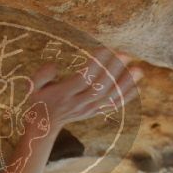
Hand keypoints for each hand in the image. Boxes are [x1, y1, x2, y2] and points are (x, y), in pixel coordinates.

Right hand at [25, 47, 142, 133]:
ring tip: (138, 69)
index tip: (104, 48)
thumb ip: (42, 75)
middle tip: (126, 54)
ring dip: (124, 84)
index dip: (95, 65)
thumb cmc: (40, 99)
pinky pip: (113, 105)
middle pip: (99, 87)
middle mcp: (78, 103)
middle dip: (113, 71)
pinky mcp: (95, 113)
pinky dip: (126, 97)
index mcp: (63, 94)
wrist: (45, 124)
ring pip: (109, 97)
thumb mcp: (33, 87)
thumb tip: (54, 66)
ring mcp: (88, 110)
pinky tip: (137, 86)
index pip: (82, 79)